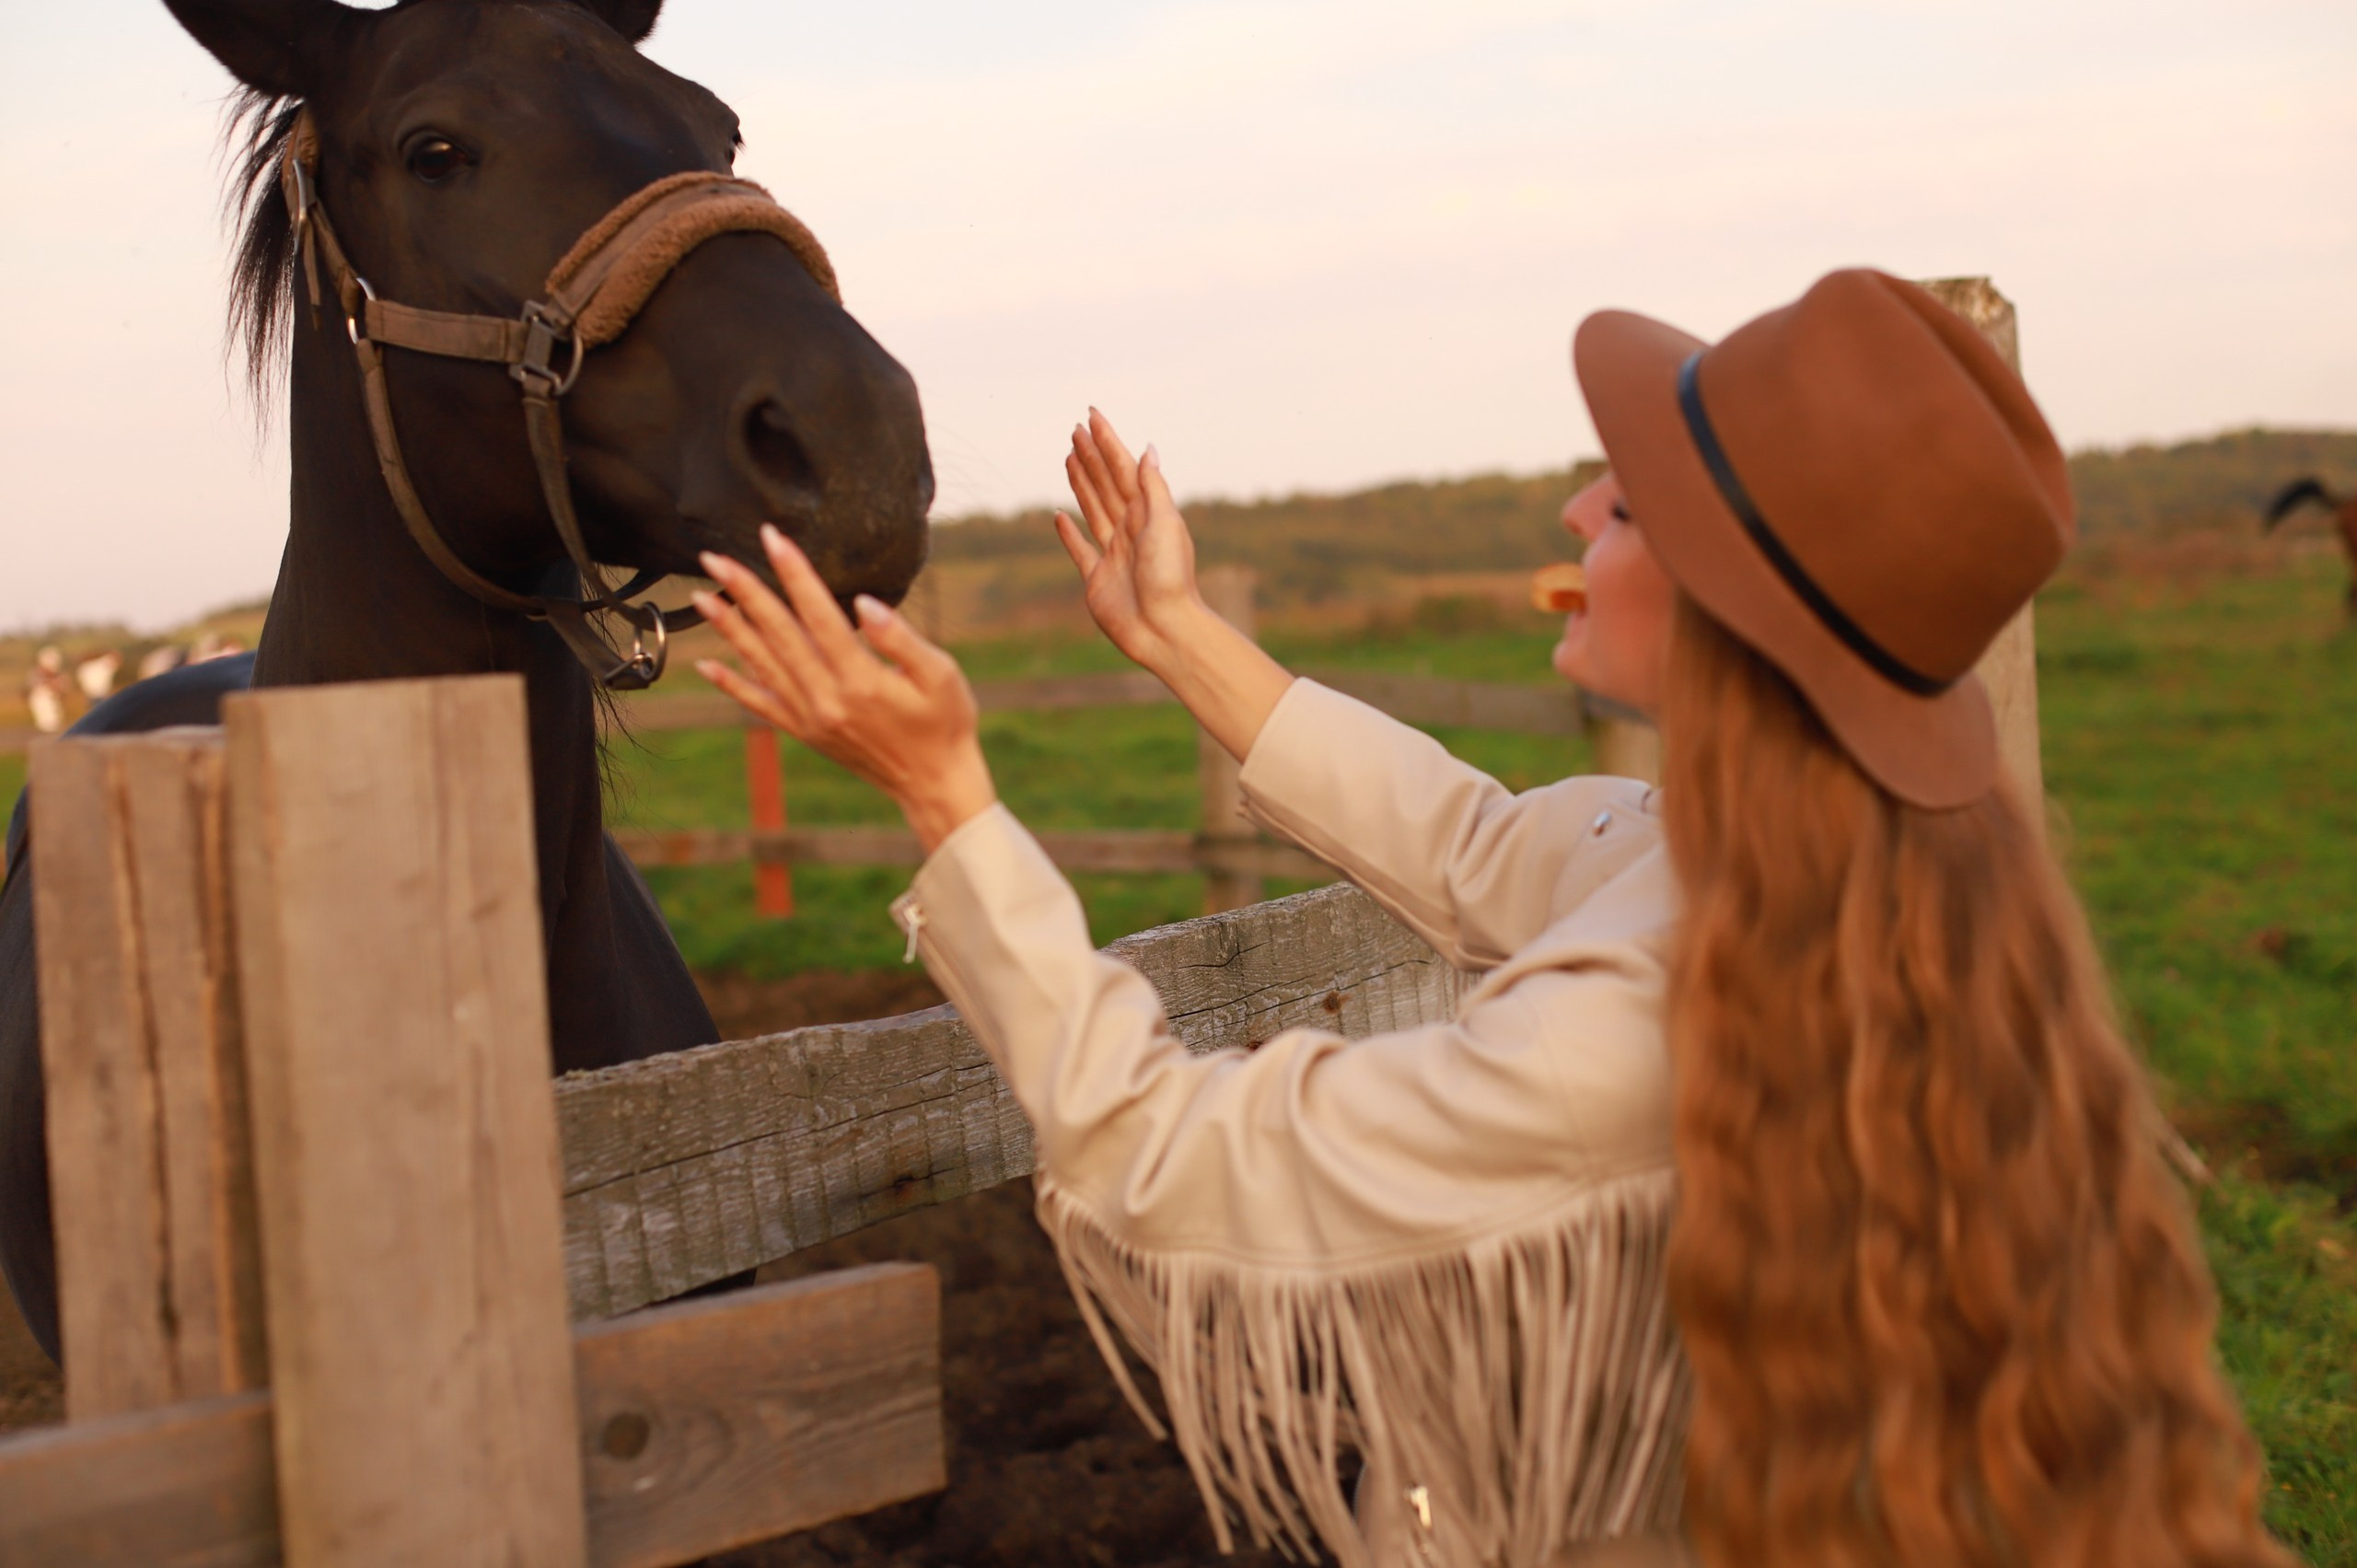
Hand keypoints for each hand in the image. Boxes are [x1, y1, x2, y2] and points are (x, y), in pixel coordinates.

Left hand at [693, 526, 996, 852]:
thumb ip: (900, 639)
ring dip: (730, 629)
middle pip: (779, 634)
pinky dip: (732, 686)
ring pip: (762, 665)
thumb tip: (863, 603)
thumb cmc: (946, 722)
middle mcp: (827, 699)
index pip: (819, 614)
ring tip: (702, 597)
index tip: (773, 537)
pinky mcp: (805, 732)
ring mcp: (811, 718)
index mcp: (861, 680)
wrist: (934, 783)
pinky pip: (760, 706)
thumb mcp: (940, 675)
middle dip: (745, 592)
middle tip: (714, 558)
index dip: (795, 572)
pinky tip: (706, 666)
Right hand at [1056, 410, 1209, 672]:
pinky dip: (1069, 534)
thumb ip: (1153, 488)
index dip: (1106, 441)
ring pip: (1093, 509)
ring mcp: (1113, 554)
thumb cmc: (1170, 578)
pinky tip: (1059, 517)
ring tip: (1069, 458)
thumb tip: (1148, 450)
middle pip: (1106, 484)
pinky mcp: (1097, 580)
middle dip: (1091, 456)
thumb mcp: (1165, 524)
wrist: (1164, 629)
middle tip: (1075, 430)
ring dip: (1081, 483)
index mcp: (1147, 514)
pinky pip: (1080, 550)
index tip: (1091, 415)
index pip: (1123, 468)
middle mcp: (1130, 530)